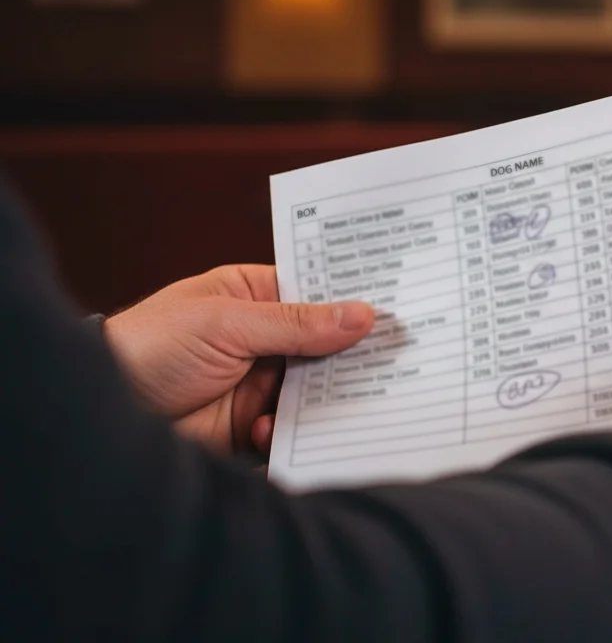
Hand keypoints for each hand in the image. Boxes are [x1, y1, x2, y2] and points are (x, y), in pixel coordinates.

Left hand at [104, 265, 374, 454]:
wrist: (99, 415)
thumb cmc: (149, 347)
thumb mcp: (227, 324)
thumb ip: (297, 323)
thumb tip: (363, 314)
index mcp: (253, 296)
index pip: (317, 291)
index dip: (354, 299)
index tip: (398, 306)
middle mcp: (261, 338)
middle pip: (325, 344)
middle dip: (351, 354)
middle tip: (390, 360)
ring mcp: (258, 383)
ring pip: (315, 390)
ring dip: (324, 399)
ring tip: (339, 402)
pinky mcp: (250, 425)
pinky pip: (291, 428)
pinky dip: (290, 433)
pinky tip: (269, 431)